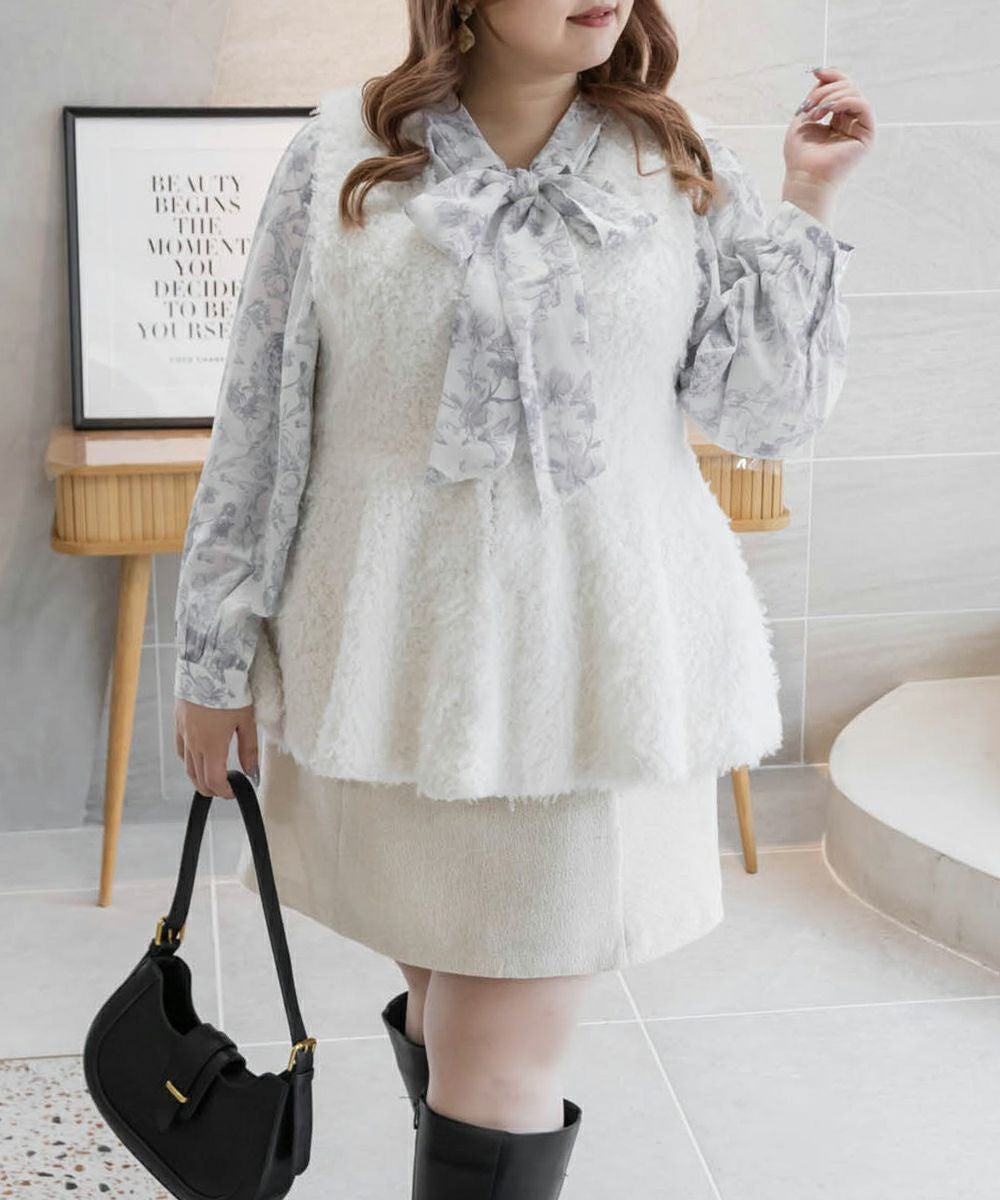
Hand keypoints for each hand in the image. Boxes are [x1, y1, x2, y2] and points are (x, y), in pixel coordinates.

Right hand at [174, 698, 258, 798]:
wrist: (208, 666)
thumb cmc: (230, 691)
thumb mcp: (247, 721)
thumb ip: (248, 749)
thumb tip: (251, 771)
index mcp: (211, 746)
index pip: (214, 780)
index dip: (224, 791)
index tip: (233, 792)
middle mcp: (194, 743)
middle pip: (198, 777)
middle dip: (211, 788)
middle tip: (224, 789)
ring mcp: (183, 732)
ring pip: (187, 765)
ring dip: (198, 777)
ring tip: (211, 778)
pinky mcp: (178, 722)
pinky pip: (180, 748)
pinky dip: (188, 759)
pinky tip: (196, 758)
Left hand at [785, 66, 874, 188]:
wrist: (804, 178)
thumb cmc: (800, 155)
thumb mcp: (804, 117)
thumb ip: (816, 95)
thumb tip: (822, 74)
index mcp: (837, 118)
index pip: (841, 87)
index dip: (831, 75)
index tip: (816, 71)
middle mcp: (851, 121)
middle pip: (848, 87)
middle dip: (825, 90)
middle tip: (807, 105)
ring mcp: (860, 128)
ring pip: (854, 93)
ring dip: (830, 97)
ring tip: (814, 113)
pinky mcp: (867, 135)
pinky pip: (862, 105)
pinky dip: (843, 101)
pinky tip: (827, 110)